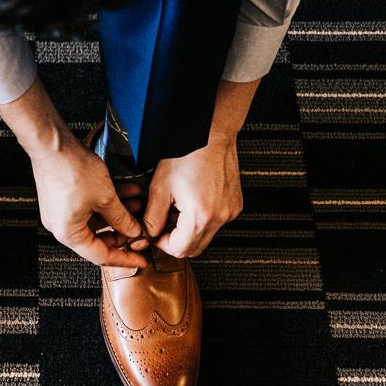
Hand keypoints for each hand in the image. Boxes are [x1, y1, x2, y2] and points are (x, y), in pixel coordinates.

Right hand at [29, 139, 150, 268]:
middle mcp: (62, 227)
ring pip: (96, 220)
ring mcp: (61, 212)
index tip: (140, 259)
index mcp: (69, 234)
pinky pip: (89, 207)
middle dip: (123, 231)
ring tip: (137, 204)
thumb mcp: (106, 198)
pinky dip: (106, 202)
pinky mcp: (63, 198)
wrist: (52, 144)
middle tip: (140, 227)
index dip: (125, 258)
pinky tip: (126, 191)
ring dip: (117, 213)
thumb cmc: (71, 170)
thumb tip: (133, 231)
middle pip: (98, 239)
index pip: (101, 256)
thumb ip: (122, 219)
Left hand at [142, 133, 243, 258]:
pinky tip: (192, 200)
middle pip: (195, 248)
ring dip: (189, 230)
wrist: (211, 135)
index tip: (155, 233)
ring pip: (205, 236)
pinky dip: (202, 219)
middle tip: (164, 223)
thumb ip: (152, 217)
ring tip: (178, 207)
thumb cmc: (187, 154)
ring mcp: (230, 212)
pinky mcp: (235, 205)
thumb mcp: (160, 187)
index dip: (162, 244)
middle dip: (176, 241)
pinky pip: (216, 222)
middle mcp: (220, 218)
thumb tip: (150, 233)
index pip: (179, 250)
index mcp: (200, 217)